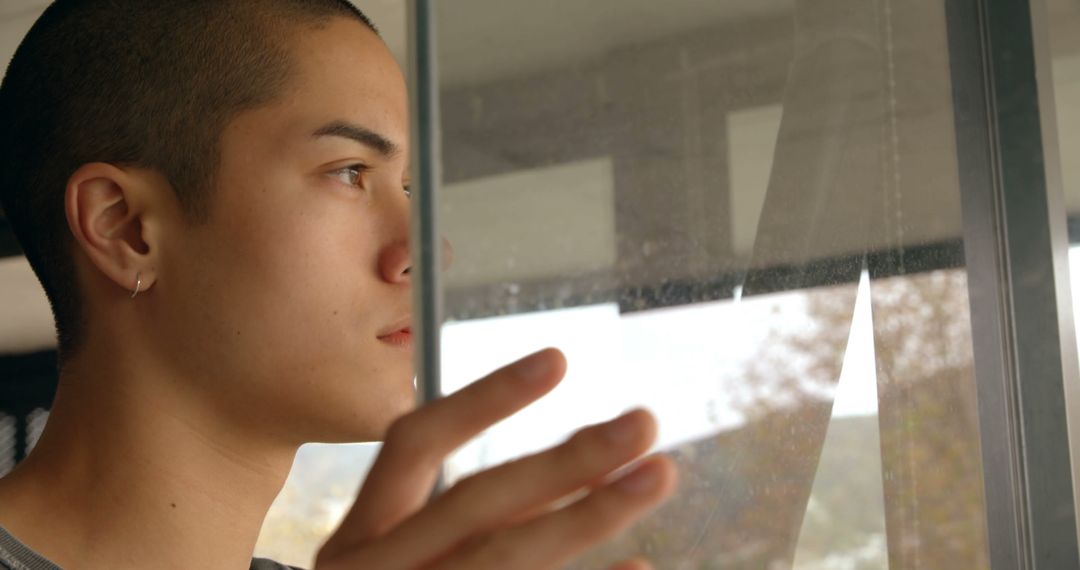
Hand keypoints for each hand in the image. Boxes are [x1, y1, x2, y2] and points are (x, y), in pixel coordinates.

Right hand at [313, 348, 677, 569]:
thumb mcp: (397, 558)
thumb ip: (477, 517)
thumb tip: (582, 467)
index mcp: (359, 535)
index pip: (412, 446)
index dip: (483, 399)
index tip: (558, 359)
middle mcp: (375, 569)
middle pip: (476, 503)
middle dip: (564, 460)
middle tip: (644, 423)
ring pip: (508, 559)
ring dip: (591, 516)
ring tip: (657, 475)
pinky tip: (641, 567)